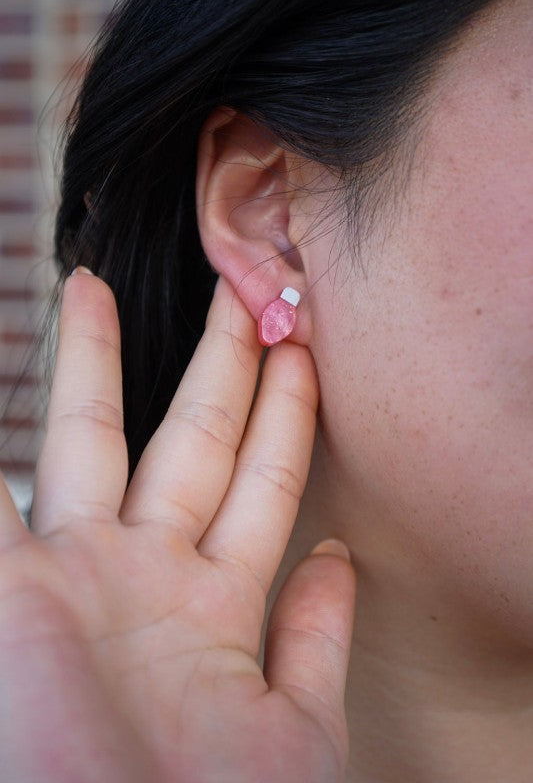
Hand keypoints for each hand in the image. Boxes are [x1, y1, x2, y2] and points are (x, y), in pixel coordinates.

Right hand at [0, 269, 355, 782]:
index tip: (302, 353)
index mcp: (216, 603)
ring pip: (89, 439)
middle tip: (234, 294)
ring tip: (92, 289)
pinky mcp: (12, 592)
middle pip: (188, 436)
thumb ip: (316, 638)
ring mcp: (76, 575)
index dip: (284, 413)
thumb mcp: (293, 730)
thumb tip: (341, 554)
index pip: (261, 477)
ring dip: (91, 364)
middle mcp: (147, 573)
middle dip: (215, 363)